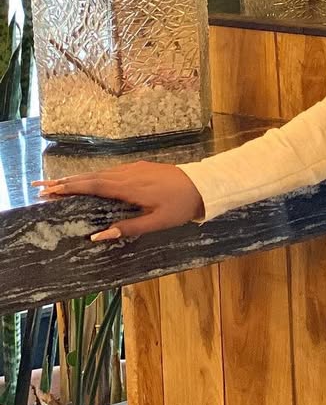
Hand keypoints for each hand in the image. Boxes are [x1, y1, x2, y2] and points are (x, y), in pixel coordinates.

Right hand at [33, 161, 204, 240]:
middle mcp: (128, 174)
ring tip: (57, 185)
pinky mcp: (140, 167)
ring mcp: (133, 168)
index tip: (49, 192)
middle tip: (42, 188)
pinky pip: (110, 171)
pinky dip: (94, 176)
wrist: (204, 185)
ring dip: (78, 179)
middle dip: (66, 182)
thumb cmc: (180, 206)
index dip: (69, 188)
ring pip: (100, 173)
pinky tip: (87, 181)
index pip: (93, 186)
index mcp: (129, 187)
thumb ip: (127, 228)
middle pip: (91, 177)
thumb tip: (97, 237)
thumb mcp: (156, 223)